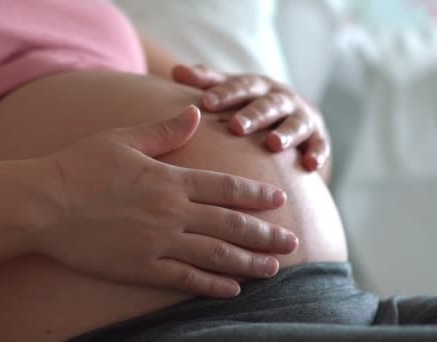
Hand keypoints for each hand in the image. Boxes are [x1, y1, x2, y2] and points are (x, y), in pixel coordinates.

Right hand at [37, 106, 297, 297]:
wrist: (45, 204)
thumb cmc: (81, 166)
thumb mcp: (124, 139)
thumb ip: (164, 130)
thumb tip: (196, 114)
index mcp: (169, 180)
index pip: (225, 188)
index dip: (256, 195)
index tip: (279, 200)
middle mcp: (171, 213)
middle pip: (230, 224)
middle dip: (265, 233)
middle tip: (292, 240)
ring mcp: (158, 243)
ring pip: (215, 255)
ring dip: (249, 262)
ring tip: (274, 268)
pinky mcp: (141, 267)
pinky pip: (184, 279)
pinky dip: (211, 286)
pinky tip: (232, 291)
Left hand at [172, 64, 329, 170]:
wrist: (291, 119)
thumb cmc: (250, 105)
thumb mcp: (231, 91)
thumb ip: (207, 82)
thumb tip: (176, 71)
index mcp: (259, 86)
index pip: (241, 87)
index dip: (225, 93)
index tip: (206, 103)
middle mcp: (283, 98)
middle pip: (269, 104)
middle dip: (254, 114)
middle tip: (237, 126)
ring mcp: (303, 117)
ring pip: (296, 123)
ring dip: (287, 133)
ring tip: (273, 145)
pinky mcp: (317, 138)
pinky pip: (320, 145)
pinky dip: (317, 154)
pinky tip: (310, 166)